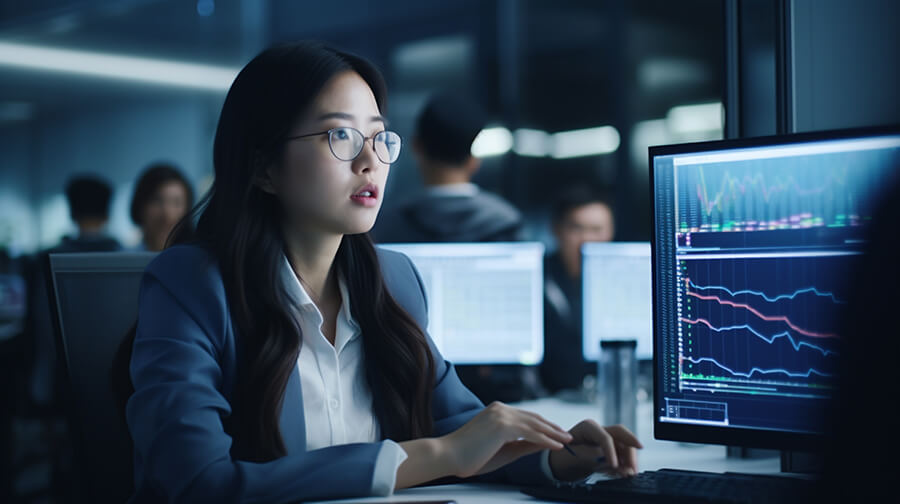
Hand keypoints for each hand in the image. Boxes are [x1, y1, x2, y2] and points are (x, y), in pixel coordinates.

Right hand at [439, 401, 572, 477]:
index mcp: (497, 412)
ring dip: (554, 433)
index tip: (556, 434)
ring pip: (535, 425)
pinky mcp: (503, 426)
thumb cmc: (468, 456)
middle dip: (553, 427)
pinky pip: (531, 434)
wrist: (447, 455)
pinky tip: (556, 445)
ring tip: (567, 440)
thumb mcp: (501, 451)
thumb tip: (542, 445)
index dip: (543, 426)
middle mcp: (500, 409)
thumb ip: (522, 446)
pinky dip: (546, 440)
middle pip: (534, 418)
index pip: (526, 417)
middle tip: (568, 435)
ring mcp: (501, 416)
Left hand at [548, 420, 642, 480]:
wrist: (559, 464)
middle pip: (621, 435)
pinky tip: (622, 474)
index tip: (614, 466)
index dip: (611, 452)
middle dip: (630, 449)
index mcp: (588, 427)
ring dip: (630, 460)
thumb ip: (592, 458)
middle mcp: (599, 431)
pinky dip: (624, 465)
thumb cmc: (562, 457)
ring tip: (630, 474)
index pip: (605, 437)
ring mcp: (605, 440)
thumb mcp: (573, 457)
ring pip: (624, 446)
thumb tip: (615, 464)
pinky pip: (622, 456)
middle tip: (633, 468)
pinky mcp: (609, 451)